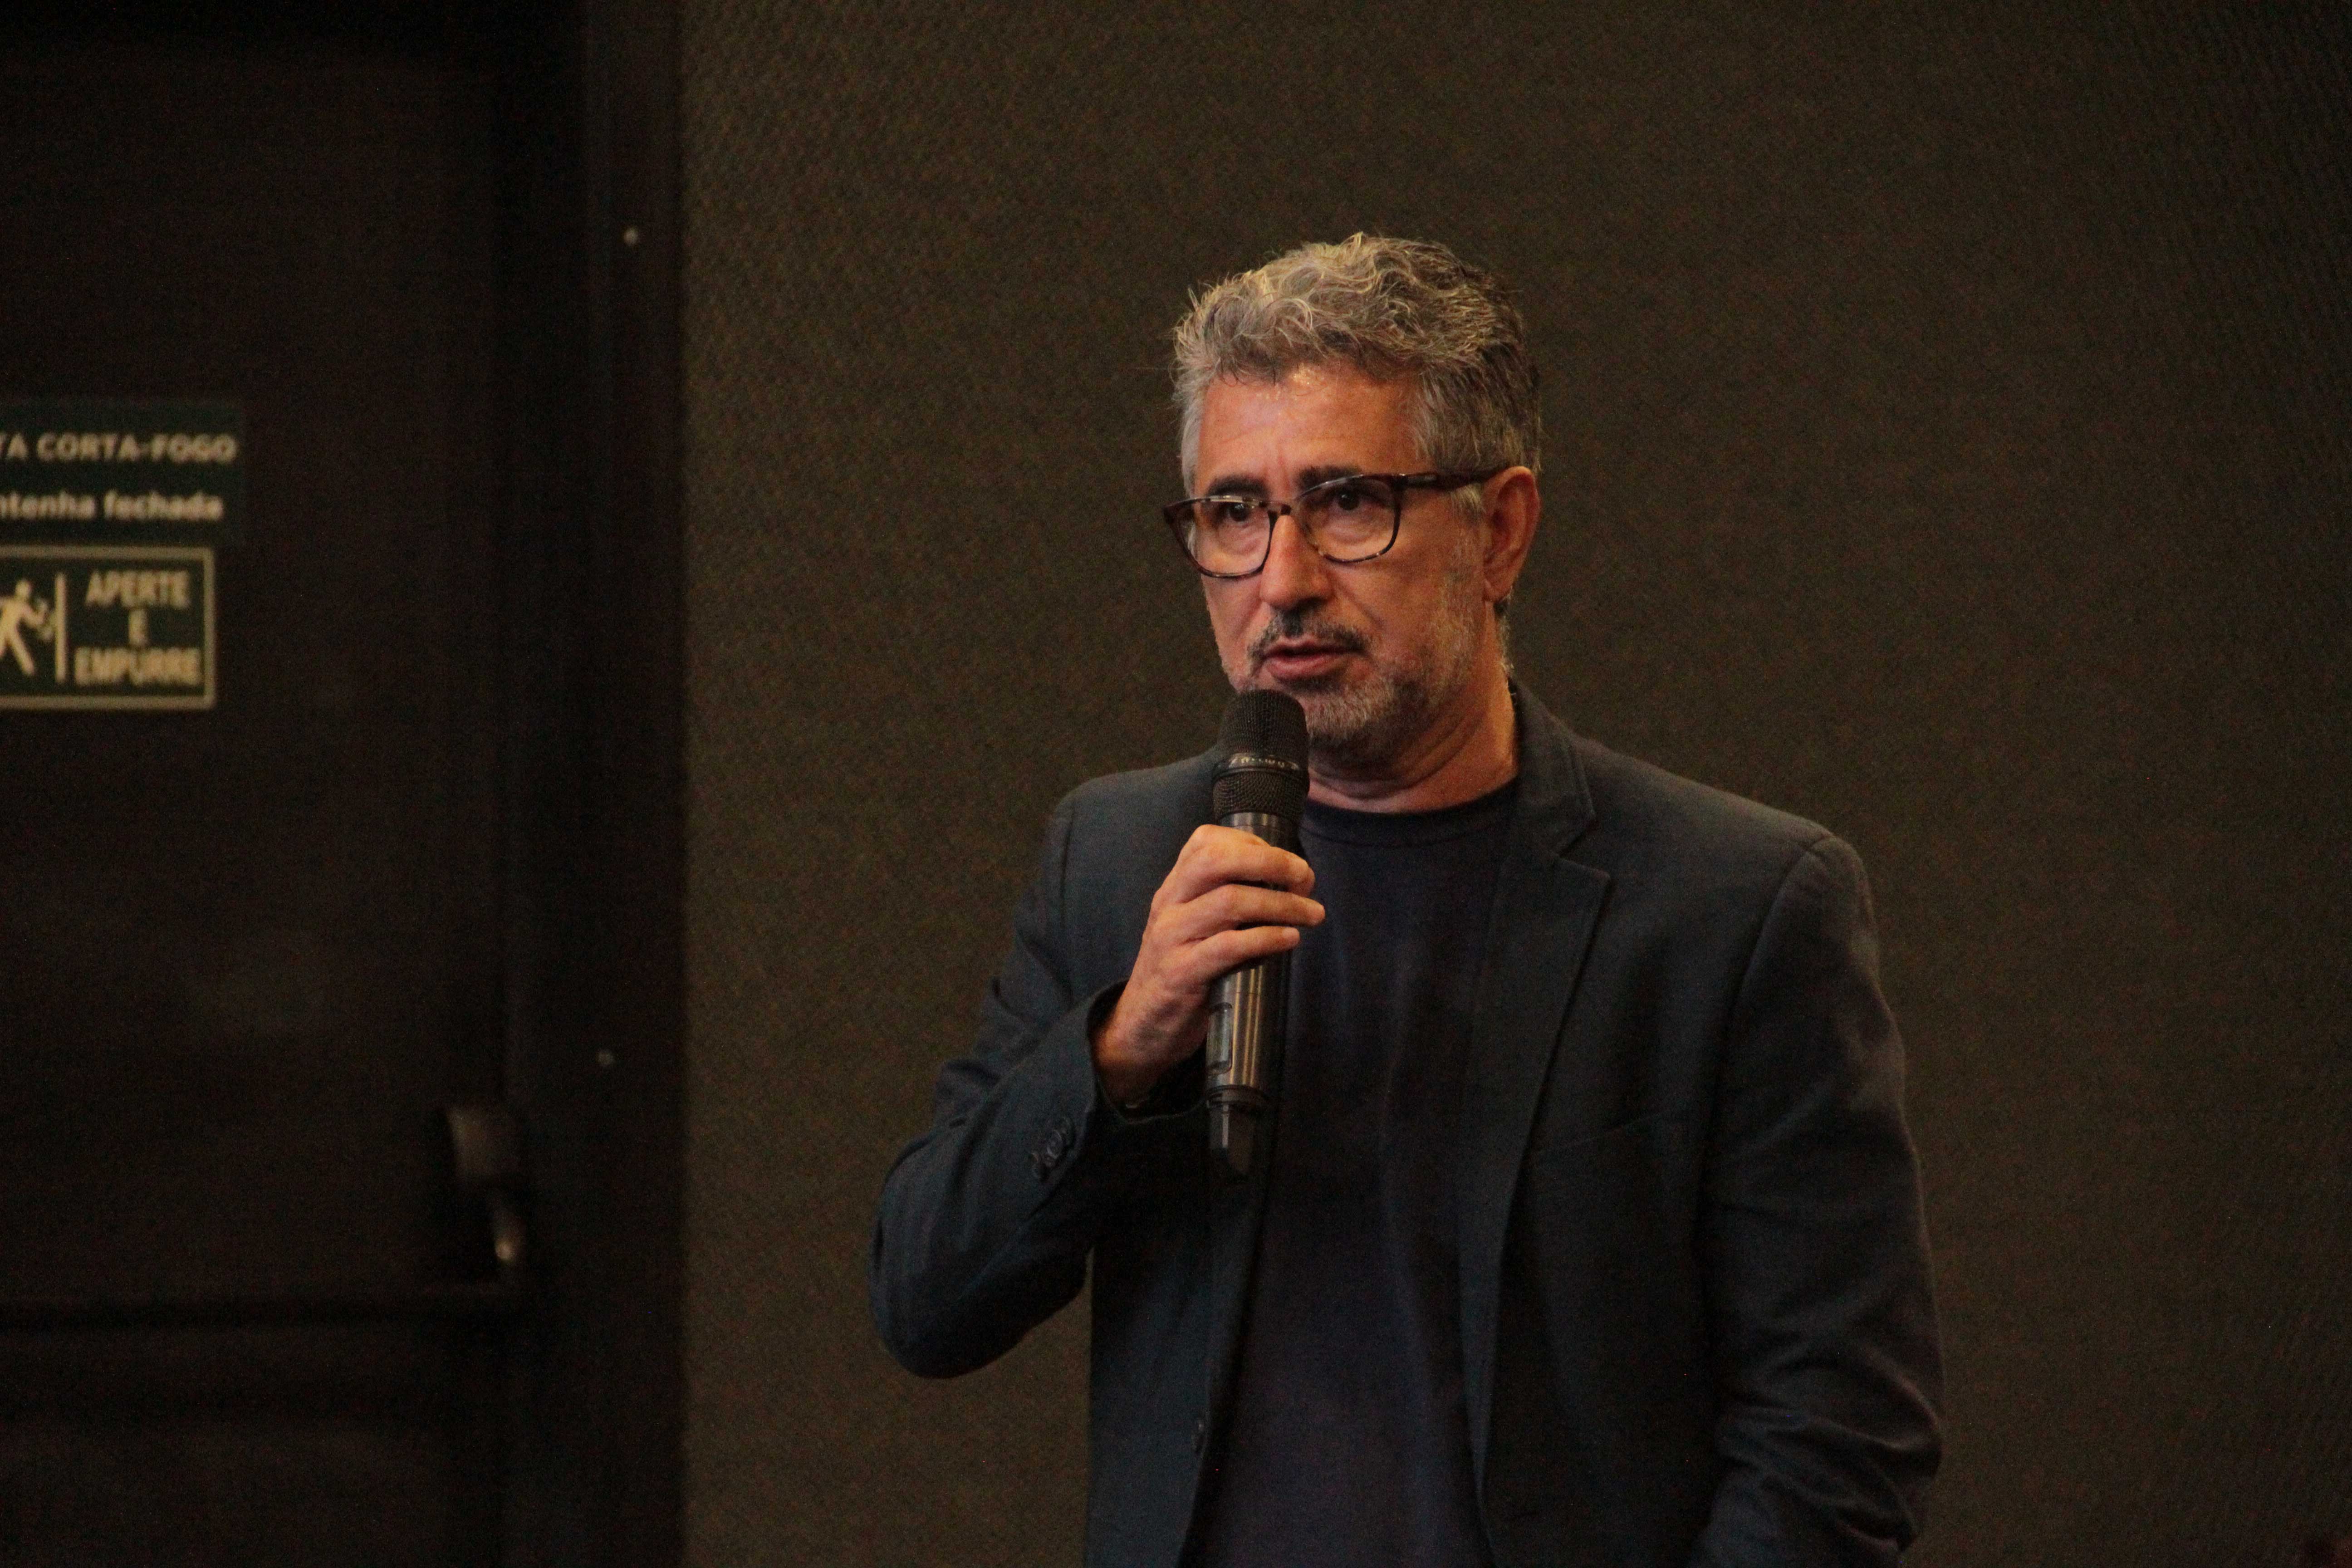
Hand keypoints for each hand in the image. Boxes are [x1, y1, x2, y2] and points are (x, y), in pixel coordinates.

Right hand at [1092, 824, 1321, 1106]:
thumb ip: (1224, 903)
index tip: (1287, 864)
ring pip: (1230, 901)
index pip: (1207, 841)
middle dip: (1271, 862)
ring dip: (1282, 904)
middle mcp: (1169, 904)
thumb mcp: (1194, 927)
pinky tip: (1290, 939)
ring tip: (1312, 914)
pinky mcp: (1181, 974)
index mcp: (1174, 887)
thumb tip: (1288, 888)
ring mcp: (1172, 938)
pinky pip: (1228, 946)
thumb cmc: (1181, 972)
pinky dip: (1266, 938)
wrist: (1139, 1027)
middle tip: (1306, 879)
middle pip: (1218, 860)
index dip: (1254, 843)